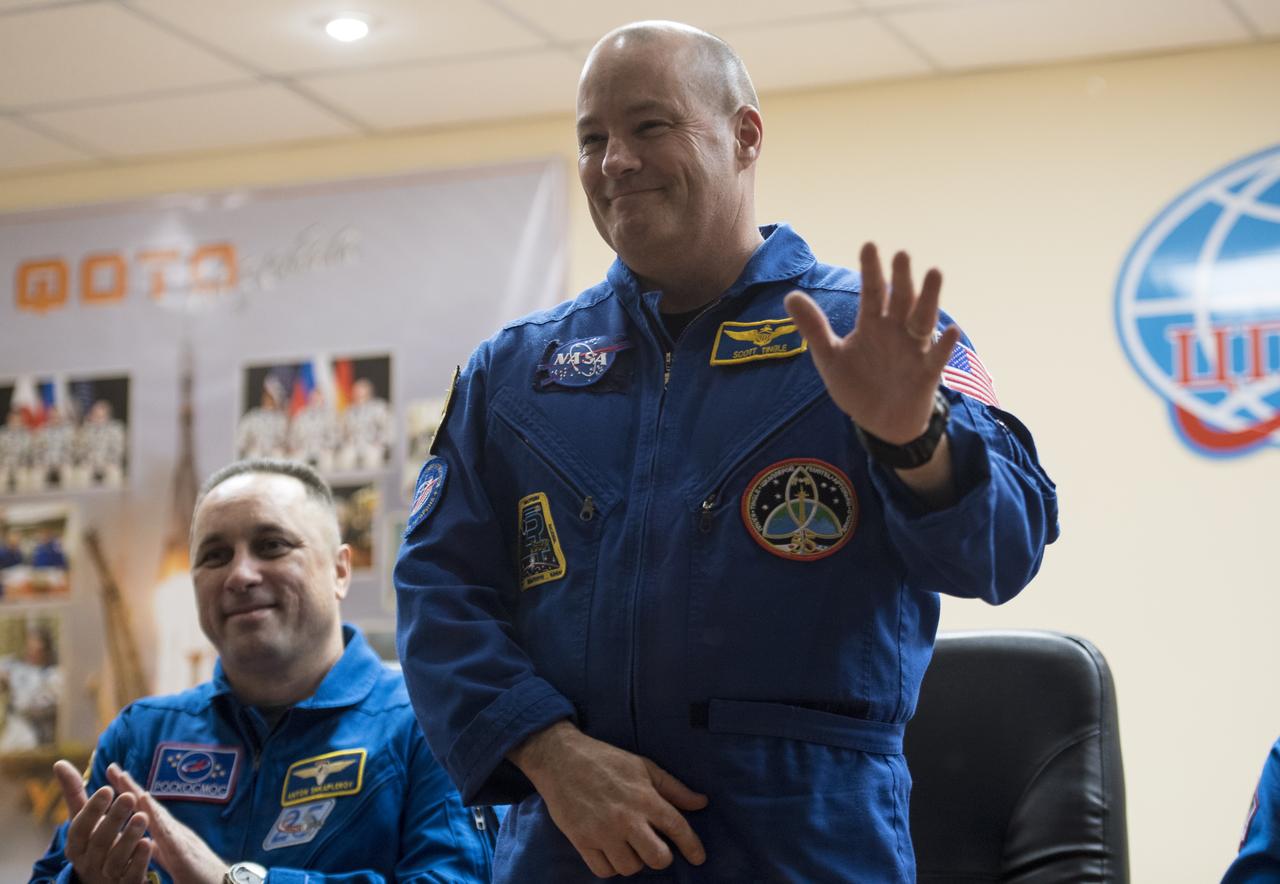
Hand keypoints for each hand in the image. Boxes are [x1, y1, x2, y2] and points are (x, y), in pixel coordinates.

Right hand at [53, 759, 152, 883]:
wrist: (103, 880)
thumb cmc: (93, 840)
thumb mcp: (83, 819)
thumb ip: (74, 793)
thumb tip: (59, 762)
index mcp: (76, 846)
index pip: (79, 828)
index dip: (91, 810)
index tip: (107, 788)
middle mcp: (88, 862)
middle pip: (99, 842)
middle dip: (113, 819)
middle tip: (128, 797)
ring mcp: (107, 876)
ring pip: (115, 860)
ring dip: (129, 837)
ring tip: (143, 817)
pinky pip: (131, 875)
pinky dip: (140, 860)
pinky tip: (150, 843)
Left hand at [106, 764, 229, 883]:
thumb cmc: (199, 876)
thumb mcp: (174, 860)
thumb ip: (161, 850)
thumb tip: (147, 841)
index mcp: (167, 835)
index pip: (144, 811)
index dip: (129, 794)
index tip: (113, 777)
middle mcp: (173, 831)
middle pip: (148, 805)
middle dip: (129, 786)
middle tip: (112, 767)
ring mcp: (179, 838)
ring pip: (155, 812)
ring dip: (138, 795)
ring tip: (123, 778)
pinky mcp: (183, 851)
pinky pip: (166, 830)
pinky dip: (154, 814)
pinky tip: (144, 802)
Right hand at [509, 721, 707, 877]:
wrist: (560, 758)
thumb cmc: (605, 760)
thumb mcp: (643, 766)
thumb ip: (673, 788)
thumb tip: (702, 803)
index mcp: (644, 797)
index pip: (678, 828)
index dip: (693, 846)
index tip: (699, 858)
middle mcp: (626, 818)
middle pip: (657, 859)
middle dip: (661, 857)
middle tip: (654, 847)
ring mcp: (603, 832)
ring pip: (630, 868)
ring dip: (633, 861)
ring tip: (628, 845)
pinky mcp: (581, 841)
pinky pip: (603, 871)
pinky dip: (610, 866)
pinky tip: (611, 851)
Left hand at [785, 243, 961, 444]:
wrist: (878, 423)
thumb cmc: (857, 385)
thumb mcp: (829, 357)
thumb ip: (813, 328)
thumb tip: (790, 295)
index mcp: (872, 324)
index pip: (872, 292)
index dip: (870, 270)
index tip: (869, 245)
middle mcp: (896, 331)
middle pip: (900, 300)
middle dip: (901, 278)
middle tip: (902, 254)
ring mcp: (914, 350)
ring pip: (923, 320)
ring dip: (929, 299)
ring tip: (934, 273)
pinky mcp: (927, 374)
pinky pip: (937, 358)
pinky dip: (944, 346)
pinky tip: (951, 331)